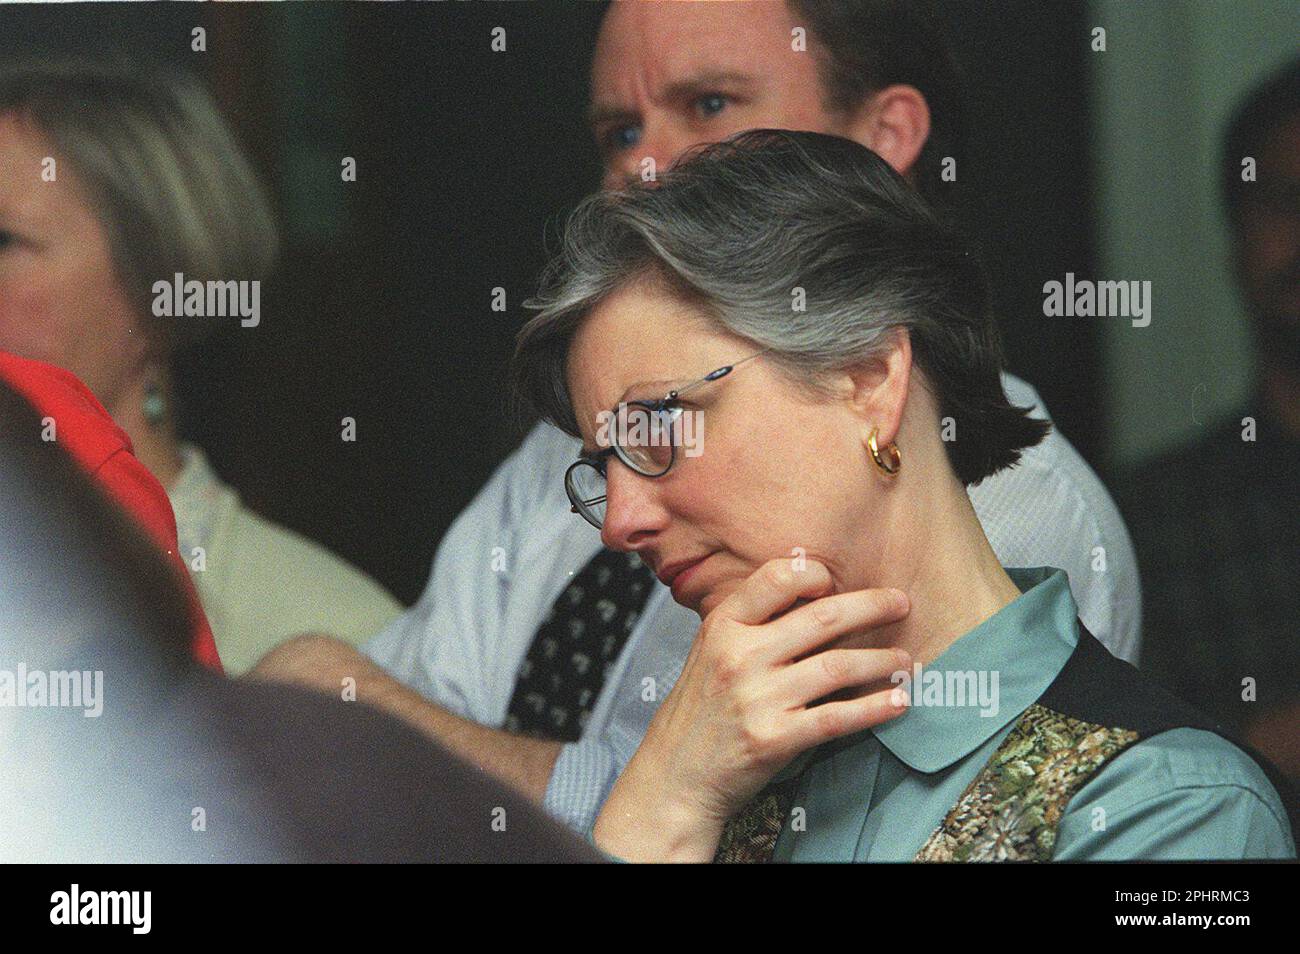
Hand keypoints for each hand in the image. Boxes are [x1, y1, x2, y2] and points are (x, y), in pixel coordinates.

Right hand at [593, 557, 909, 860]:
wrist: (675, 775)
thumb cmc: (700, 711)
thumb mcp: (710, 650)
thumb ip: (751, 623)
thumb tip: (813, 595)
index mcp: (723, 625)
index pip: (777, 577)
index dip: (817, 575)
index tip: (839, 584)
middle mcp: (740, 655)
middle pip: (822, 617)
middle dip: (872, 606)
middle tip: (901, 603)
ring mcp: (757, 697)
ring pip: (838, 666)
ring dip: (882, 660)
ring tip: (905, 660)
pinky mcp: (775, 738)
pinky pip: (838, 717)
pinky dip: (875, 708)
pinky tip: (898, 702)